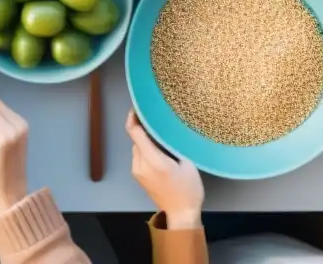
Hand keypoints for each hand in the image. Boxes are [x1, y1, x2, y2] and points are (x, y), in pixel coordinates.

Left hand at [126, 110, 203, 229]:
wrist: (180, 214)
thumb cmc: (188, 190)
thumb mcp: (187, 164)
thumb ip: (172, 146)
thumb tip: (164, 131)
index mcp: (153, 160)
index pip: (135, 133)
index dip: (133, 118)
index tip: (138, 107)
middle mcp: (140, 164)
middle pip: (136, 139)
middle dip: (144, 129)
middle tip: (156, 122)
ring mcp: (136, 171)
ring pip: (137, 147)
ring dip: (145, 141)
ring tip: (160, 139)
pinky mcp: (137, 176)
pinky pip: (138, 156)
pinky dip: (145, 150)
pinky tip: (158, 152)